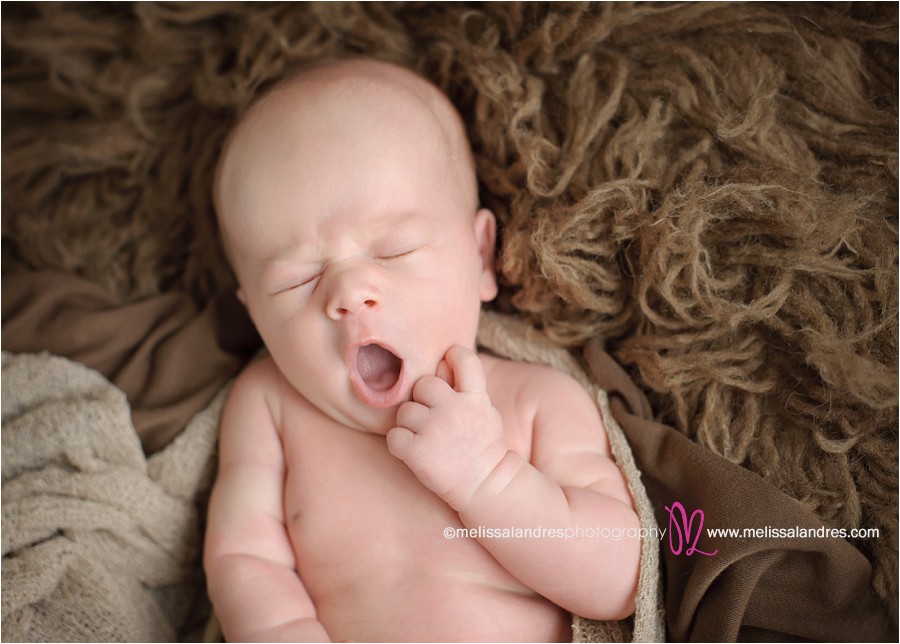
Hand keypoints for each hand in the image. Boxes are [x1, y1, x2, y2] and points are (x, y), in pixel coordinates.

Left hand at [386, 345, 506, 510]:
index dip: (452, 356)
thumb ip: (466, 388)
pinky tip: (412, 452)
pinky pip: (394, 436)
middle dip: (422, 399)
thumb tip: (443, 359)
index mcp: (474, 398)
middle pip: (423, 384)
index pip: (463, 357)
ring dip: (409, 424)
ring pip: (404, 411)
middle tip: (430, 417)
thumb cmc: (482, 447)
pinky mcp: (417, 451)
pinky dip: (399, 445)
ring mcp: (434, 429)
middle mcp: (454, 409)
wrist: (486, 486)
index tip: (446, 366)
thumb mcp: (485, 412)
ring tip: (423, 438)